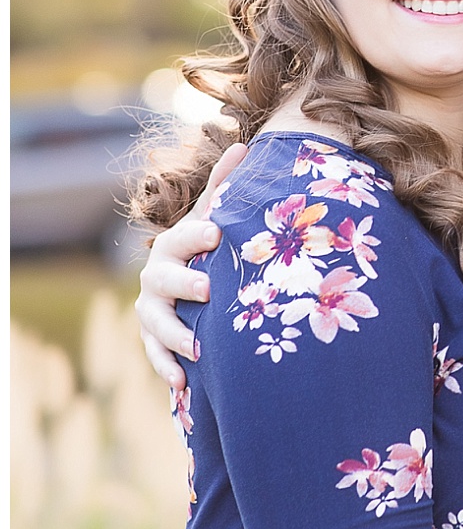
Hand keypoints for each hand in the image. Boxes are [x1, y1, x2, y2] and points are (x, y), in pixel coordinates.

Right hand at [135, 142, 246, 388]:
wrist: (186, 284)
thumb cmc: (206, 248)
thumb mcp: (214, 218)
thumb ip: (225, 187)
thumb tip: (243, 145)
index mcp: (175, 244)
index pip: (183, 236)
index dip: (197, 234)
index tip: (218, 233)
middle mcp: (157, 276)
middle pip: (164, 279)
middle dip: (184, 283)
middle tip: (209, 290)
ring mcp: (152, 310)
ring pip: (156, 322)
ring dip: (175, 335)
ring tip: (198, 347)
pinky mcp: (153, 339)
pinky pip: (155, 355)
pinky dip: (167, 369)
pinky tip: (184, 383)